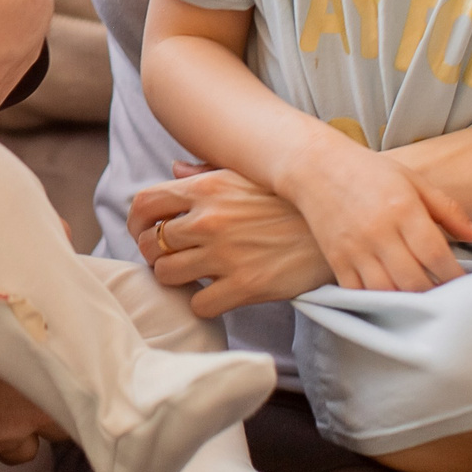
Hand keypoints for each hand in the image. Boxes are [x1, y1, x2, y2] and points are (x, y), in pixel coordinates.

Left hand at [129, 164, 336, 316]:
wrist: (336, 225)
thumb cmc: (290, 198)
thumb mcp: (248, 174)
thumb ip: (206, 172)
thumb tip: (175, 168)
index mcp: (207, 188)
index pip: (145, 203)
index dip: (135, 221)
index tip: (142, 232)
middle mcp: (209, 220)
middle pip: (151, 242)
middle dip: (156, 251)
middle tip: (172, 256)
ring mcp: (225, 255)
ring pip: (167, 274)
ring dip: (175, 277)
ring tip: (193, 274)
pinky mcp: (244, 286)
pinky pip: (199, 304)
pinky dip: (202, 302)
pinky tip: (217, 293)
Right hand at [279, 135, 471, 292]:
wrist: (315, 166)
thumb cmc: (370, 171)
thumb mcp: (413, 180)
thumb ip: (447, 209)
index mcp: (403, 209)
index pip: (436, 254)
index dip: (455, 274)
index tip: (464, 283)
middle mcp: (379, 232)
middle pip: (413, 280)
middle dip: (434, 293)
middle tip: (446, 296)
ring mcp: (355, 249)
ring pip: (387, 292)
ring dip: (407, 301)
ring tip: (421, 299)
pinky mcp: (336, 259)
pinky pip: (358, 293)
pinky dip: (376, 301)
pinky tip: (390, 297)